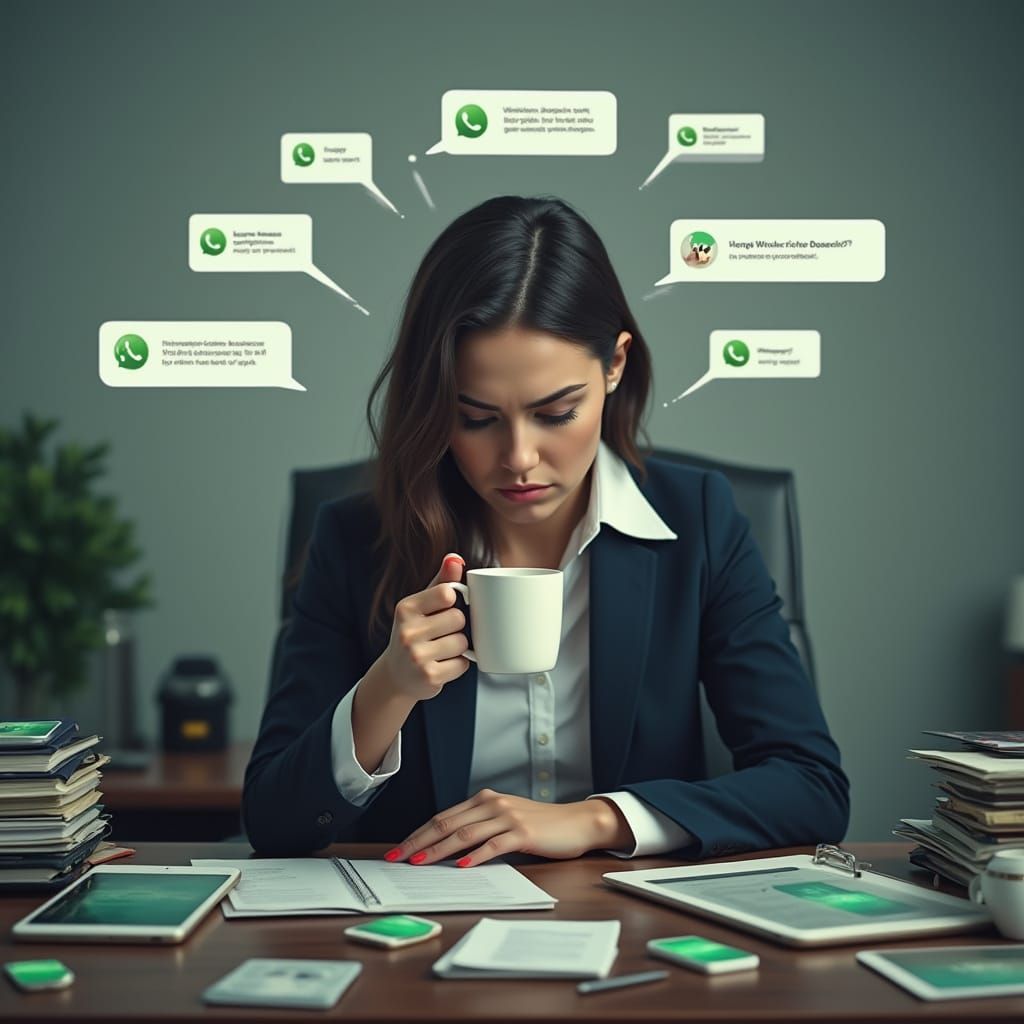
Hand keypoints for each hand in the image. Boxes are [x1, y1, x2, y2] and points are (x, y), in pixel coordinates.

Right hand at [377, 553, 470, 702]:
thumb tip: (455, 558)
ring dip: (459, 647)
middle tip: (441, 634)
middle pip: (459, 619)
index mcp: (406, 608)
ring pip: (463, 642)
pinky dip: (458, 665)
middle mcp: (407, 632)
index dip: (452, 602)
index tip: (445, 608)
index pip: (447, 593)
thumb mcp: (422, 606)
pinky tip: (442, 664)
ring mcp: (417, 656)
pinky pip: (462, 664)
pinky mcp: (429, 676)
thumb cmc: (414, 634)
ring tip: (441, 650)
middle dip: (456, 627)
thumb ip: (441, 582)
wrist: (397, 675)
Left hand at [383, 789, 631, 867]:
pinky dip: (475, 855)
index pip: (443, 818)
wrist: (576, 822)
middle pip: (447, 824)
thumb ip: (480, 827)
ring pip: (465, 834)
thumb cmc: (540, 825)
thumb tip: (447, 850)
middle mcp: (492, 804)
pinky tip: (461, 865)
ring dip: (439, 850)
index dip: (418, 833)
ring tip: (420, 862)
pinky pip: (493, 844)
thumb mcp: (505, 820)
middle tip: (398, 858)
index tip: (398, 849)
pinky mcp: (522, 832)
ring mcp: (507, 817)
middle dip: (419, 842)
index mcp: (484, 800)